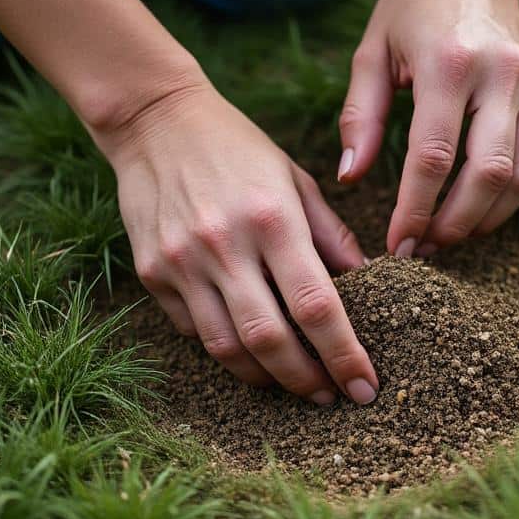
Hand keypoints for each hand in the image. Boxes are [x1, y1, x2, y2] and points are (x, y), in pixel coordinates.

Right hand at [97, 83, 379, 404]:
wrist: (154, 120)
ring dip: (264, 377)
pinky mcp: (151, 272)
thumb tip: (366, 284)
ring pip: (226, 347)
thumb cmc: (237, 148)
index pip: (316, 305)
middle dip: (306, 380)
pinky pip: (192, 330)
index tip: (365, 386)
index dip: (343, 354)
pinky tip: (247, 348)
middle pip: (269, 340)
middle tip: (331, 397)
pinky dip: (225, 348)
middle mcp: (224, 245)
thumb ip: (330, 234)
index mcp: (272, 219)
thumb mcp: (294, 178)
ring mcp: (182, 262)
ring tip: (292, 383)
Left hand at [337, 0, 518, 256]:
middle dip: (455, 224)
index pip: (434, 157)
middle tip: (425, 249)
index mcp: (450, 64)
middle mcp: (502, 76)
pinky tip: (493, 203)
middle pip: (488, 175)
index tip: (397, 245)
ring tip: (451, 233)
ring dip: (489, 217)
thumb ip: (360, 117)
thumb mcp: (371, 51)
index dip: (415, 210)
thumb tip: (350, 178)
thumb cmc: (411, 7)